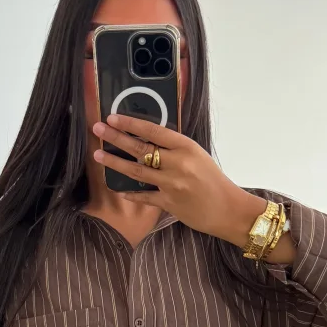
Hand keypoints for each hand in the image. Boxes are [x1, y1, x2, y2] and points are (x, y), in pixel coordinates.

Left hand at [92, 114, 263, 247]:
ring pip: (136, 170)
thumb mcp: (198, 156)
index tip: (113, 117)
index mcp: (186, 147)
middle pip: (140, 148)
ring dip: (114, 162)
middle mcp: (177, 164)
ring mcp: (172, 184)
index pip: (153, 131)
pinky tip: (118, 189)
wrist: (229, 209)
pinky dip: (130, 193)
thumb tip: (149, 140)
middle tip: (97, 129)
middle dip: (115, 137)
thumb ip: (175, 148)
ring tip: (97, 154)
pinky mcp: (169, 203)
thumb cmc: (214, 181)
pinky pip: (143, 196)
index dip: (131, 123)